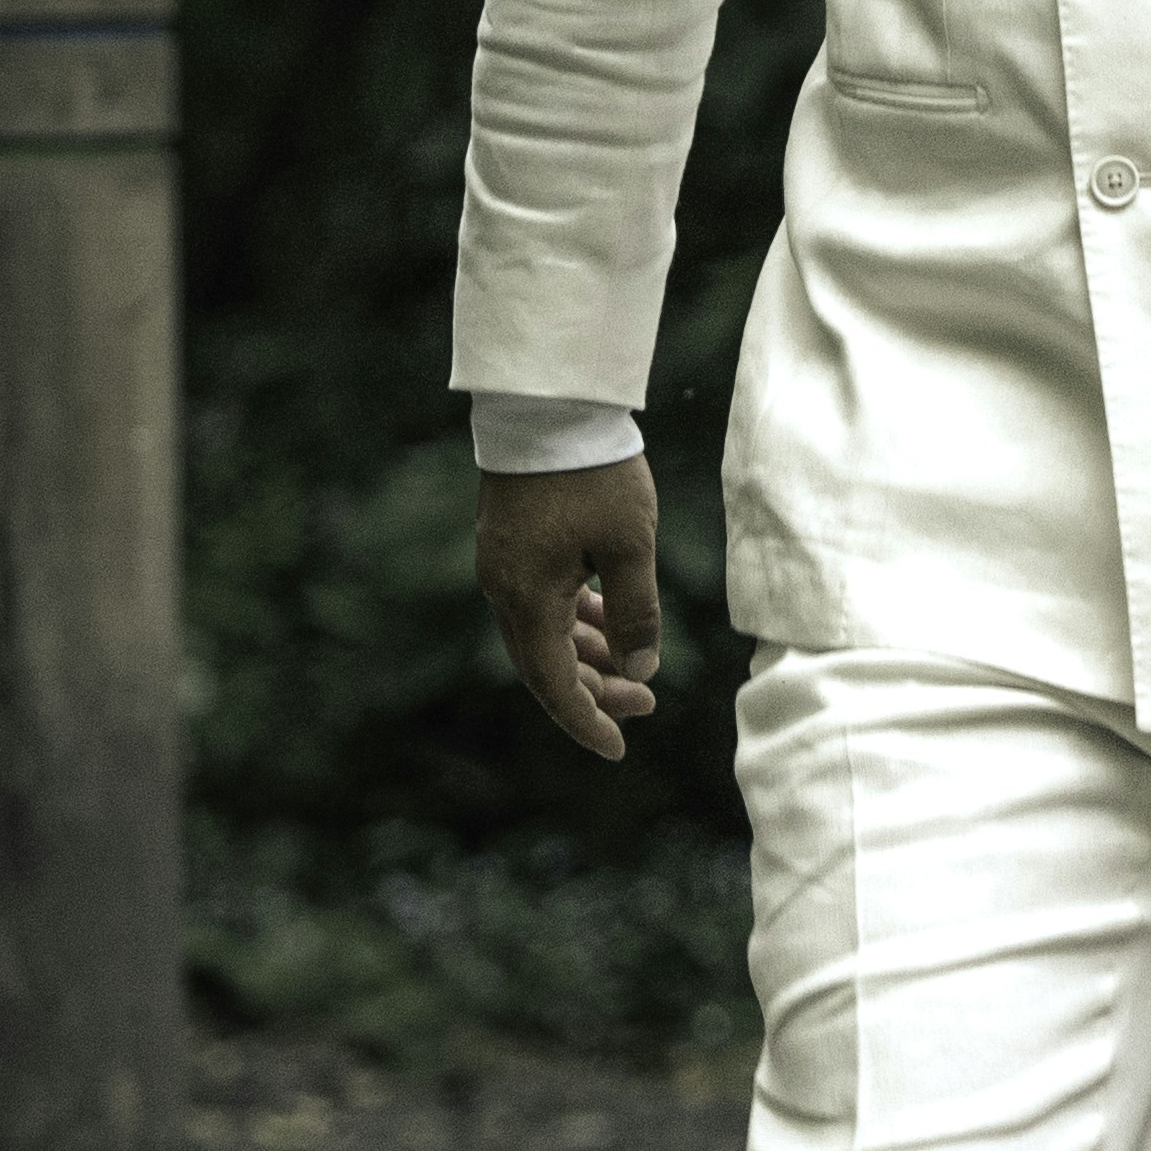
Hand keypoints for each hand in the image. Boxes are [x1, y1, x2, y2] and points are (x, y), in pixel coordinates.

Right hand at [475, 456, 672, 758]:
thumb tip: (639, 671)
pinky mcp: (510, 542)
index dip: (587, 722)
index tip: (619, 749)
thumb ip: (636, 614)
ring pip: (543, 633)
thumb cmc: (594, 470)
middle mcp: (504, 588)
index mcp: (527, 597)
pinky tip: (607, 619)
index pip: (554, 685)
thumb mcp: (631, 546)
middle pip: (545, 665)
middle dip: (595, 691)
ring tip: (634, 665)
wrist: (548, 401)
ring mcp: (502, 564)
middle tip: (647, 703)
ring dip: (586, 655)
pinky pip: (540, 601)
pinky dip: (574, 620)